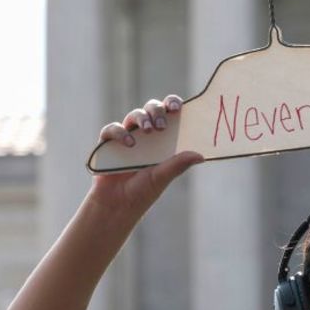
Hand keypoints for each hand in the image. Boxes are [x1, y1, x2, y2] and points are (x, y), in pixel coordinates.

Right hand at [88, 95, 202, 221]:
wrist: (117, 205)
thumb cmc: (142, 191)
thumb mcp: (163, 177)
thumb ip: (178, 164)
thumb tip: (201, 156)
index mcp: (163, 139)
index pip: (169, 114)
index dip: (172, 104)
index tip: (177, 108)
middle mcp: (146, 135)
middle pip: (152, 109)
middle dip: (157, 111)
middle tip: (162, 126)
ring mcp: (127, 137)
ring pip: (134, 115)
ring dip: (142, 118)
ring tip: (149, 130)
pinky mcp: (109, 144)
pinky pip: (112, 129)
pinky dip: (120, 132)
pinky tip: (130, 144)